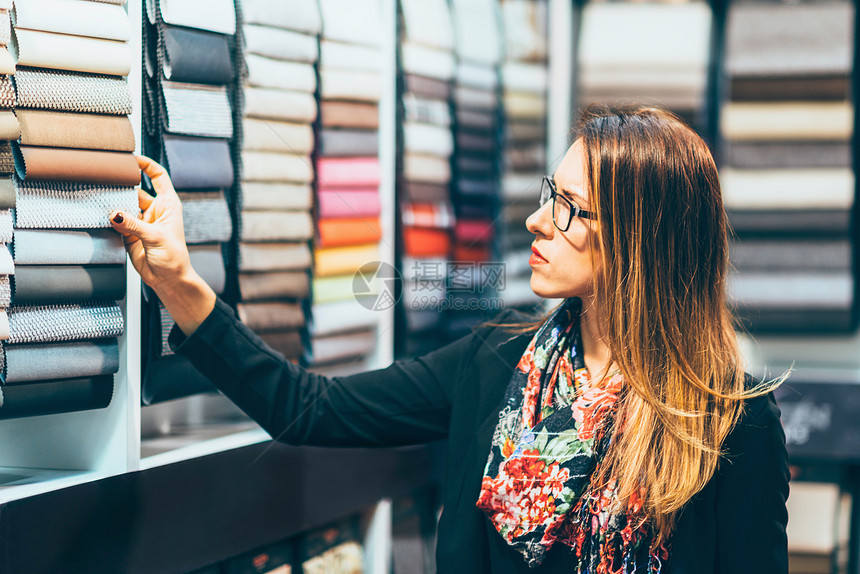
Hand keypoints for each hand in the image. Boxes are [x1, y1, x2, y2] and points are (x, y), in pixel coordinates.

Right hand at [110, 155, 192, 290]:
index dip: (146, 165)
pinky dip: (108, 219)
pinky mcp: (129, 234)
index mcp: (168, 204)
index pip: (158, 176)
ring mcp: (140, 221)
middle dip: (122, 185)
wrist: (168, 280)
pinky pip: (116, 222)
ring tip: (98, 198)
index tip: (131, 158)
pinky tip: (98, 215)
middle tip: (104, 179)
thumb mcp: (155, 237)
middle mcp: (154, 210)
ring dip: (112, 204)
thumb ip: (133, 224)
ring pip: (123, 206)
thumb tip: (113, 213)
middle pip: (135, 190)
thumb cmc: (174, 258)